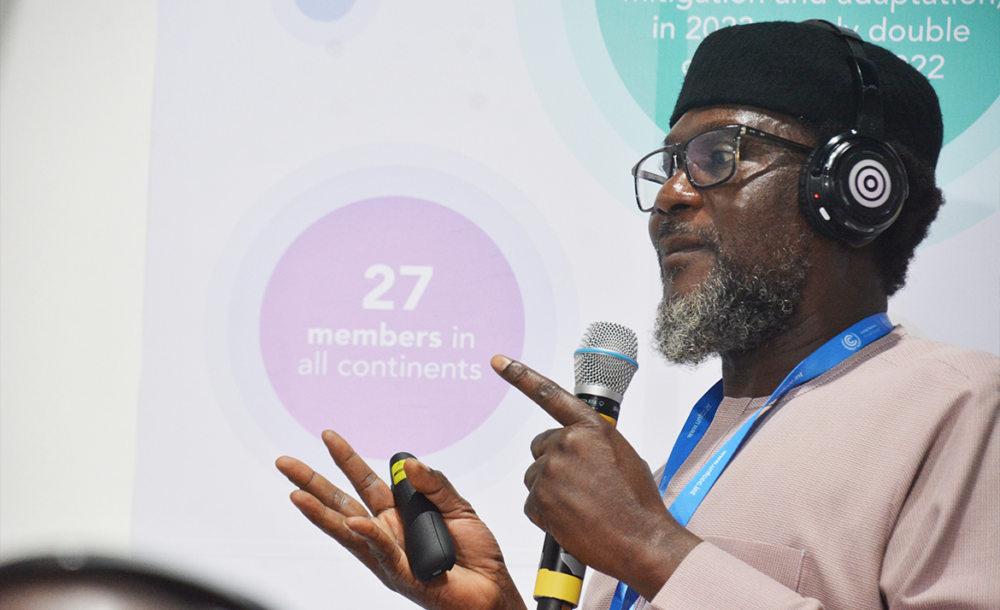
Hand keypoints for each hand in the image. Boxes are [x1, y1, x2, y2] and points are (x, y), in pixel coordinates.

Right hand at [276, 430, 525, 609]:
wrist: (491, 588)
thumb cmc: (475, 553)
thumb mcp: (458, 507)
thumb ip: (434, 483)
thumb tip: (409, 464)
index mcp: (396, 515)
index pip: (364, 482)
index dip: (346, 459)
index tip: (328, 436)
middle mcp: (385, 534)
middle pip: (342, 503)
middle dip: (312, 483)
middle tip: (285, 463)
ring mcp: (388, 556)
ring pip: (348, 530)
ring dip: (321, 512)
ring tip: (297, 494)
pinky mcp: (402, 576)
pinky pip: (383, 552)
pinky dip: (370, 536)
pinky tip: (356, 522)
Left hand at [491, 355, 700, 600]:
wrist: (640, 539)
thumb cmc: (637, 501)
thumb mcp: (622, 455)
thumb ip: (593, 442)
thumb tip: (579, 448)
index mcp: (590, 427)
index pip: (549, 393)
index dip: (520, 375)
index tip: (499, 362)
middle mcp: (567, 442)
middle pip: (542, 446)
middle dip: (554, 462)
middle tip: (580, 484)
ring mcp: (551, 470)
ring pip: (536, 476)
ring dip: (551, 489)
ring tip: (582, 504)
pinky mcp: (540, 499)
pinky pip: (533, 503)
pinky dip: (547, 512)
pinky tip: (572, 518)